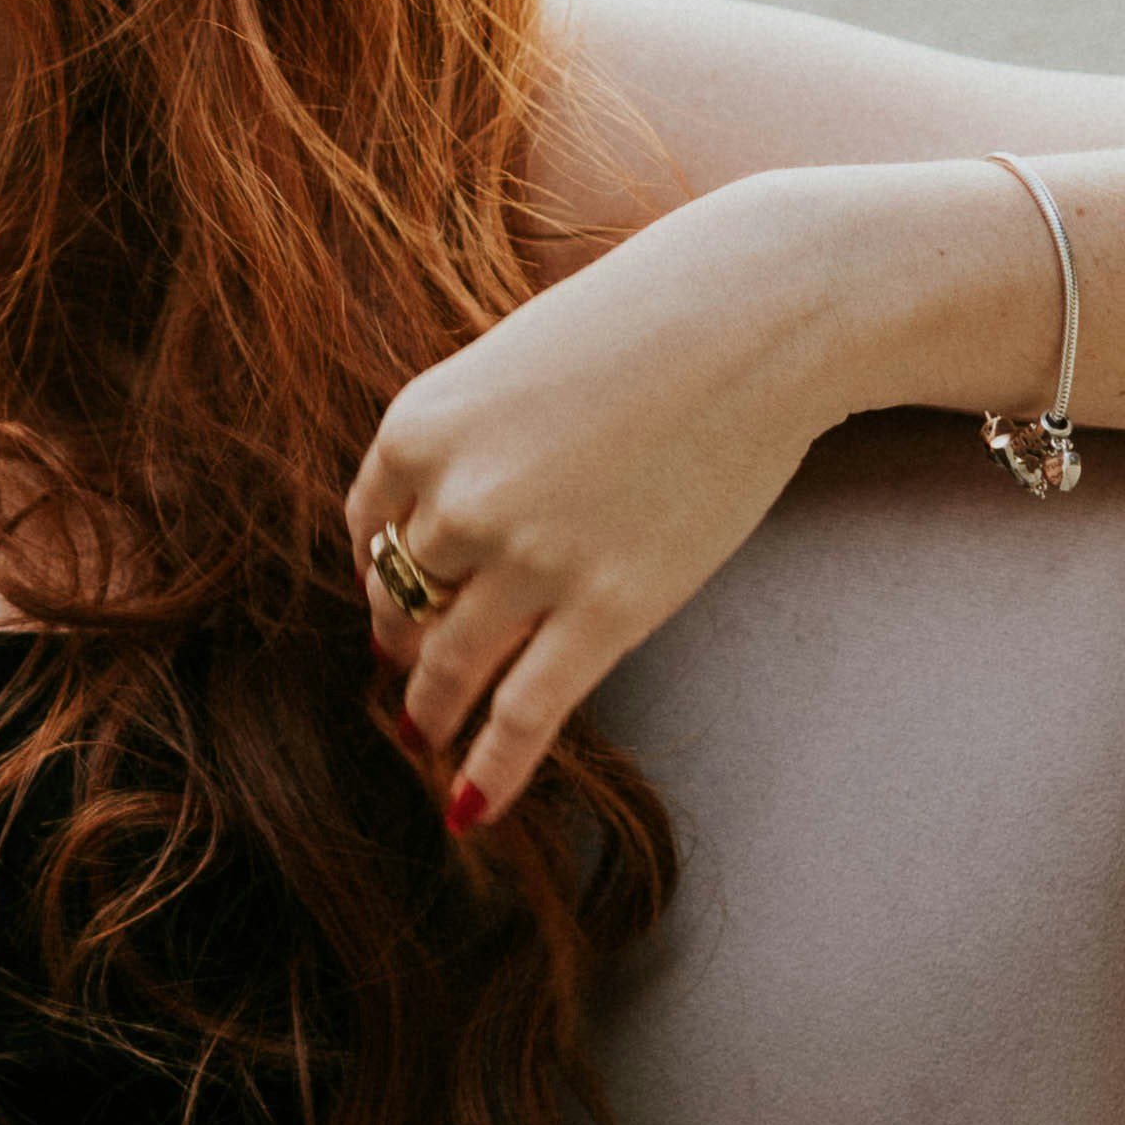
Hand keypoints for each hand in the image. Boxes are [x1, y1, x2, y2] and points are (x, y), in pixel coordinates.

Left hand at [346, 172, 858, 829]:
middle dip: (404, 645)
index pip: (368, 530)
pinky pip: (526, 711)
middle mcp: (456, 500)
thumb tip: (440, 533)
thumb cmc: (643, 324)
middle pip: (403, 602)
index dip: (378, 574)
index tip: (392, 600)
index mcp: (416, 429)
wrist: (755, 315)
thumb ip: (469, 443)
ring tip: (426, 739)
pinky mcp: (609, 607)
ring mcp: (531, 560)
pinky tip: (472, 808)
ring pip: (450, 665)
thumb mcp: (513, 365)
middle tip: (408, 676)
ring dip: (431, 712)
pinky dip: (491, 768)